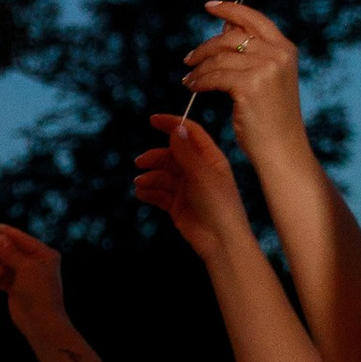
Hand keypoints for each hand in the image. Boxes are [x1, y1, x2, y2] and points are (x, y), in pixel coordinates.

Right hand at [0, 220, 65, 340]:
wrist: (41, 322)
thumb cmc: (38, 293)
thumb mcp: (24, 268)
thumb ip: (11, 252)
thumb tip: (0, 238)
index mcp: (42, 253)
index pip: (19, 238)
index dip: (2, 233)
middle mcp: (35, 262)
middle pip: (9, 252)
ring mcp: (26, 275)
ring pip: (3, 266)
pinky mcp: (17, 288)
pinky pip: (2, 278)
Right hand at [132, 107, 251, 258]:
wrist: (220, 241)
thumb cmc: (218, 206)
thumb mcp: (201, 174)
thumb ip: (186, 152)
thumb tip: (176, 128)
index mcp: (210, 159)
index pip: (190, 134)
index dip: (172, 124)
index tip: (153, 120)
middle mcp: (198, 171)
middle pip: (172, 155)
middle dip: (155, 157)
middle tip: (140, 162)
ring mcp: (187, 188)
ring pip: (163, 175)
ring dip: (150, 176)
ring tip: (140, 183)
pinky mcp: (178, 205)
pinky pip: (159, 194)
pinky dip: (149, 191)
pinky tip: (141, 193)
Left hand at [179, 0, 306, 161]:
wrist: (283, 148)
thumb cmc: (273, 117)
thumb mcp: (269, 78)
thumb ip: (253, 53)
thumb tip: (226, 29)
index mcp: (285, 48)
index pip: (254, 18)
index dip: (230, 9)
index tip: (209, 7)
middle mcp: (278, 54)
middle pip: (231, 37)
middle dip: (205, 47)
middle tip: (189, 59)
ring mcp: (266, 68)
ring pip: (219, 57)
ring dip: (199, 68)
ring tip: (189, 79)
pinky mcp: (250, 86)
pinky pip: (214, 76)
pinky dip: (199, 81)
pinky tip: (193, 87)